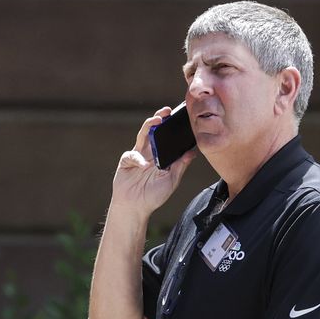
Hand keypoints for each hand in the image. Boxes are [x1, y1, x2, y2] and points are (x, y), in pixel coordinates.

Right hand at [112, 104, 196, 218]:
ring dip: (149, 125)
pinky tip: (143, 165)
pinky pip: (132, 154)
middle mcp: (150, 153)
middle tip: (168, 111)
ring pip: (143, 134)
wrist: (135, 208)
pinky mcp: (126, 161)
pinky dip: (138, 158)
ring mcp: (138, 155)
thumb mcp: (172, 180)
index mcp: (161, 156)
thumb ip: (180, 165)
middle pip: (154, 130)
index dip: (172, 127)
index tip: (181, 117)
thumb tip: (193, 152)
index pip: (167, 137)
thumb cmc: (153, 196)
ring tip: (158, 119)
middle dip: (160, 118)